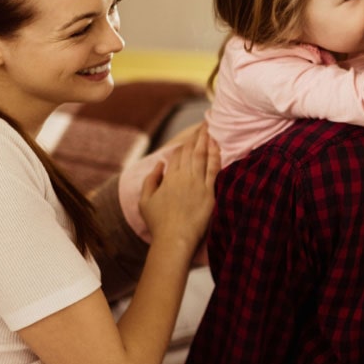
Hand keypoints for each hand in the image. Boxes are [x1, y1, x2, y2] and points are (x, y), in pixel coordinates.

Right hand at [138, 122, 218, 249]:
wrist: (174, 239)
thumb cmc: (158, 223)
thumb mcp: (145, 201)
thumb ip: (151, 180)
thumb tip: (159, 164)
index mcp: (169, 178)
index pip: (177, 156)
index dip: (183, 146)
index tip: (190, 138)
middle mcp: (184, 177)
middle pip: (191, 152)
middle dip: (197, 137)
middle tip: (204, 124)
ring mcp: (198, 184)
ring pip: (203, 157)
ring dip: (207, 141)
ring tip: (211, 129)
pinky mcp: (210, 193)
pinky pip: (214, 169)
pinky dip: (216, 155)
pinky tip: (218, 146)